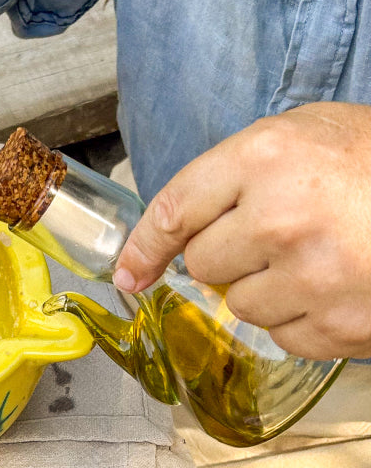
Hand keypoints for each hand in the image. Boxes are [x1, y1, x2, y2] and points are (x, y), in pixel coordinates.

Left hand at [113, 102, 370, 358]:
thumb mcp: (313, 133)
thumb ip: (241, 173)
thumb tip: (177, 231)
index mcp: (268, 156)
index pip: (174, 208)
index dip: (143, 246)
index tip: (129, 272)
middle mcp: (279, 217)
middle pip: (204, 264)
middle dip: (228, 255)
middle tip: (277, 236)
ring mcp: (308, 278)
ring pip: (240, 305)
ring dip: (266, 289)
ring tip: (319, 258)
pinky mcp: (334, 326)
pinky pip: (282, 335)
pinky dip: (302, 318)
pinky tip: (337, 286)